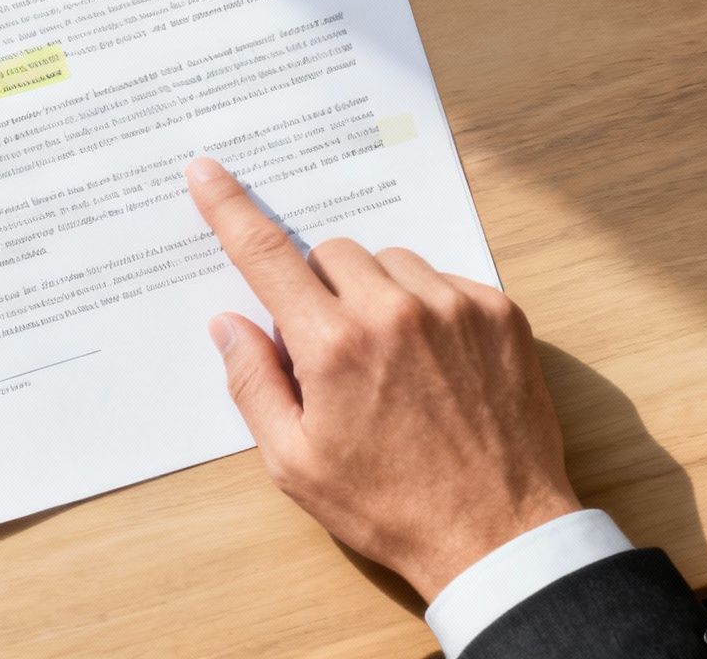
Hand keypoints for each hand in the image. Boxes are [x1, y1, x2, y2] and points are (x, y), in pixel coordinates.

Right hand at [185, 156, 579, 600]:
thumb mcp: (295, 463)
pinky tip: (432, 360)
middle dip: (317, 288)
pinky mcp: (499, 311)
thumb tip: (228, 323)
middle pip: (330, 254)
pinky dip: (426, 304)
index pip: (265, 256)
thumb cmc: (390, 507)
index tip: (207, 172)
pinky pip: (442, 277)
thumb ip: (253, 384)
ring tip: (389, 358)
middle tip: (330, 348)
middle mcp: (393, 311)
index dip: (229, 209)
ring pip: (388, 260)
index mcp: (333, 346)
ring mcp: (452, 306)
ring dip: (374, 291)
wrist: (497, 535)